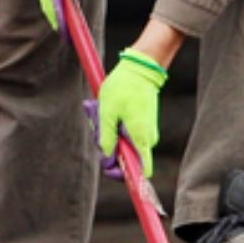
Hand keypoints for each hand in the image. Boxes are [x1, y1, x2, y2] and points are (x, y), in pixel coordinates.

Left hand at [98, 50, 167, 176]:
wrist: (140, 68)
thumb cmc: (123, 88)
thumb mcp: (107, 112)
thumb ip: (106, 138)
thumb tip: (107, 157)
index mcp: (140, 138)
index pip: (140, 171)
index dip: (124, 174)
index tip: (109, 168)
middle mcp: (146, 139)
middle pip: (124, 156)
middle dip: (107, 146)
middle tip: (96, 124)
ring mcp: (144, 131)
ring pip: (121, 143)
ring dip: (107, 132)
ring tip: (99, 112)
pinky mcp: (141, 124)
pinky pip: (124, 132)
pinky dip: (113, 125)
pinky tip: (105, 110)